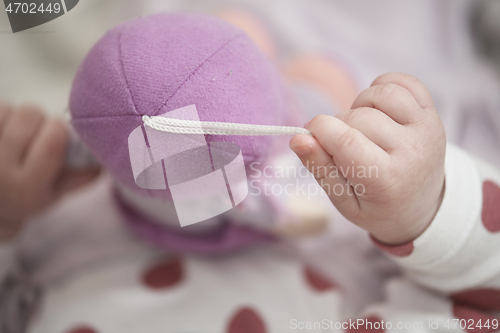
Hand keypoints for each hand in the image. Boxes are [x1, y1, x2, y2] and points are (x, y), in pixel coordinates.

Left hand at [0, 104, 99, 239]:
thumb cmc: (25, 197)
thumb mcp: (55, 195)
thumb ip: (82, 176)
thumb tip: (107, 156)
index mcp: (28, 186)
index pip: (52, 141)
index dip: (59, 129)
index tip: (59, 134)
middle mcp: (0, 170)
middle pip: (30, 116)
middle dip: (40, 120)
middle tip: (38, 134)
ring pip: (10, 109)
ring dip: (18, 117)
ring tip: (18, 134)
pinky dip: (3, 115)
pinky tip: (4, 131)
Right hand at [289, 73, 445, 244]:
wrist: (420, 205)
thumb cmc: (377, 206)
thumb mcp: (343, 201)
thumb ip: (320, 169)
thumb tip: (298, 138)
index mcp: (387, 179)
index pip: (345, 140)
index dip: (318, 129)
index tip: (310, 135)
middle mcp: (412, 150)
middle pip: (359, 117)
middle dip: (338, 124)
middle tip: (341, 144)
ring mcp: (426, 129)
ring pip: (382, 94)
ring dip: (360, 105)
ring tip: (360, 126)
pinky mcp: (433, 114)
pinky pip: (405, 82)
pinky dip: (383, 87)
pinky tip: (376, 108)